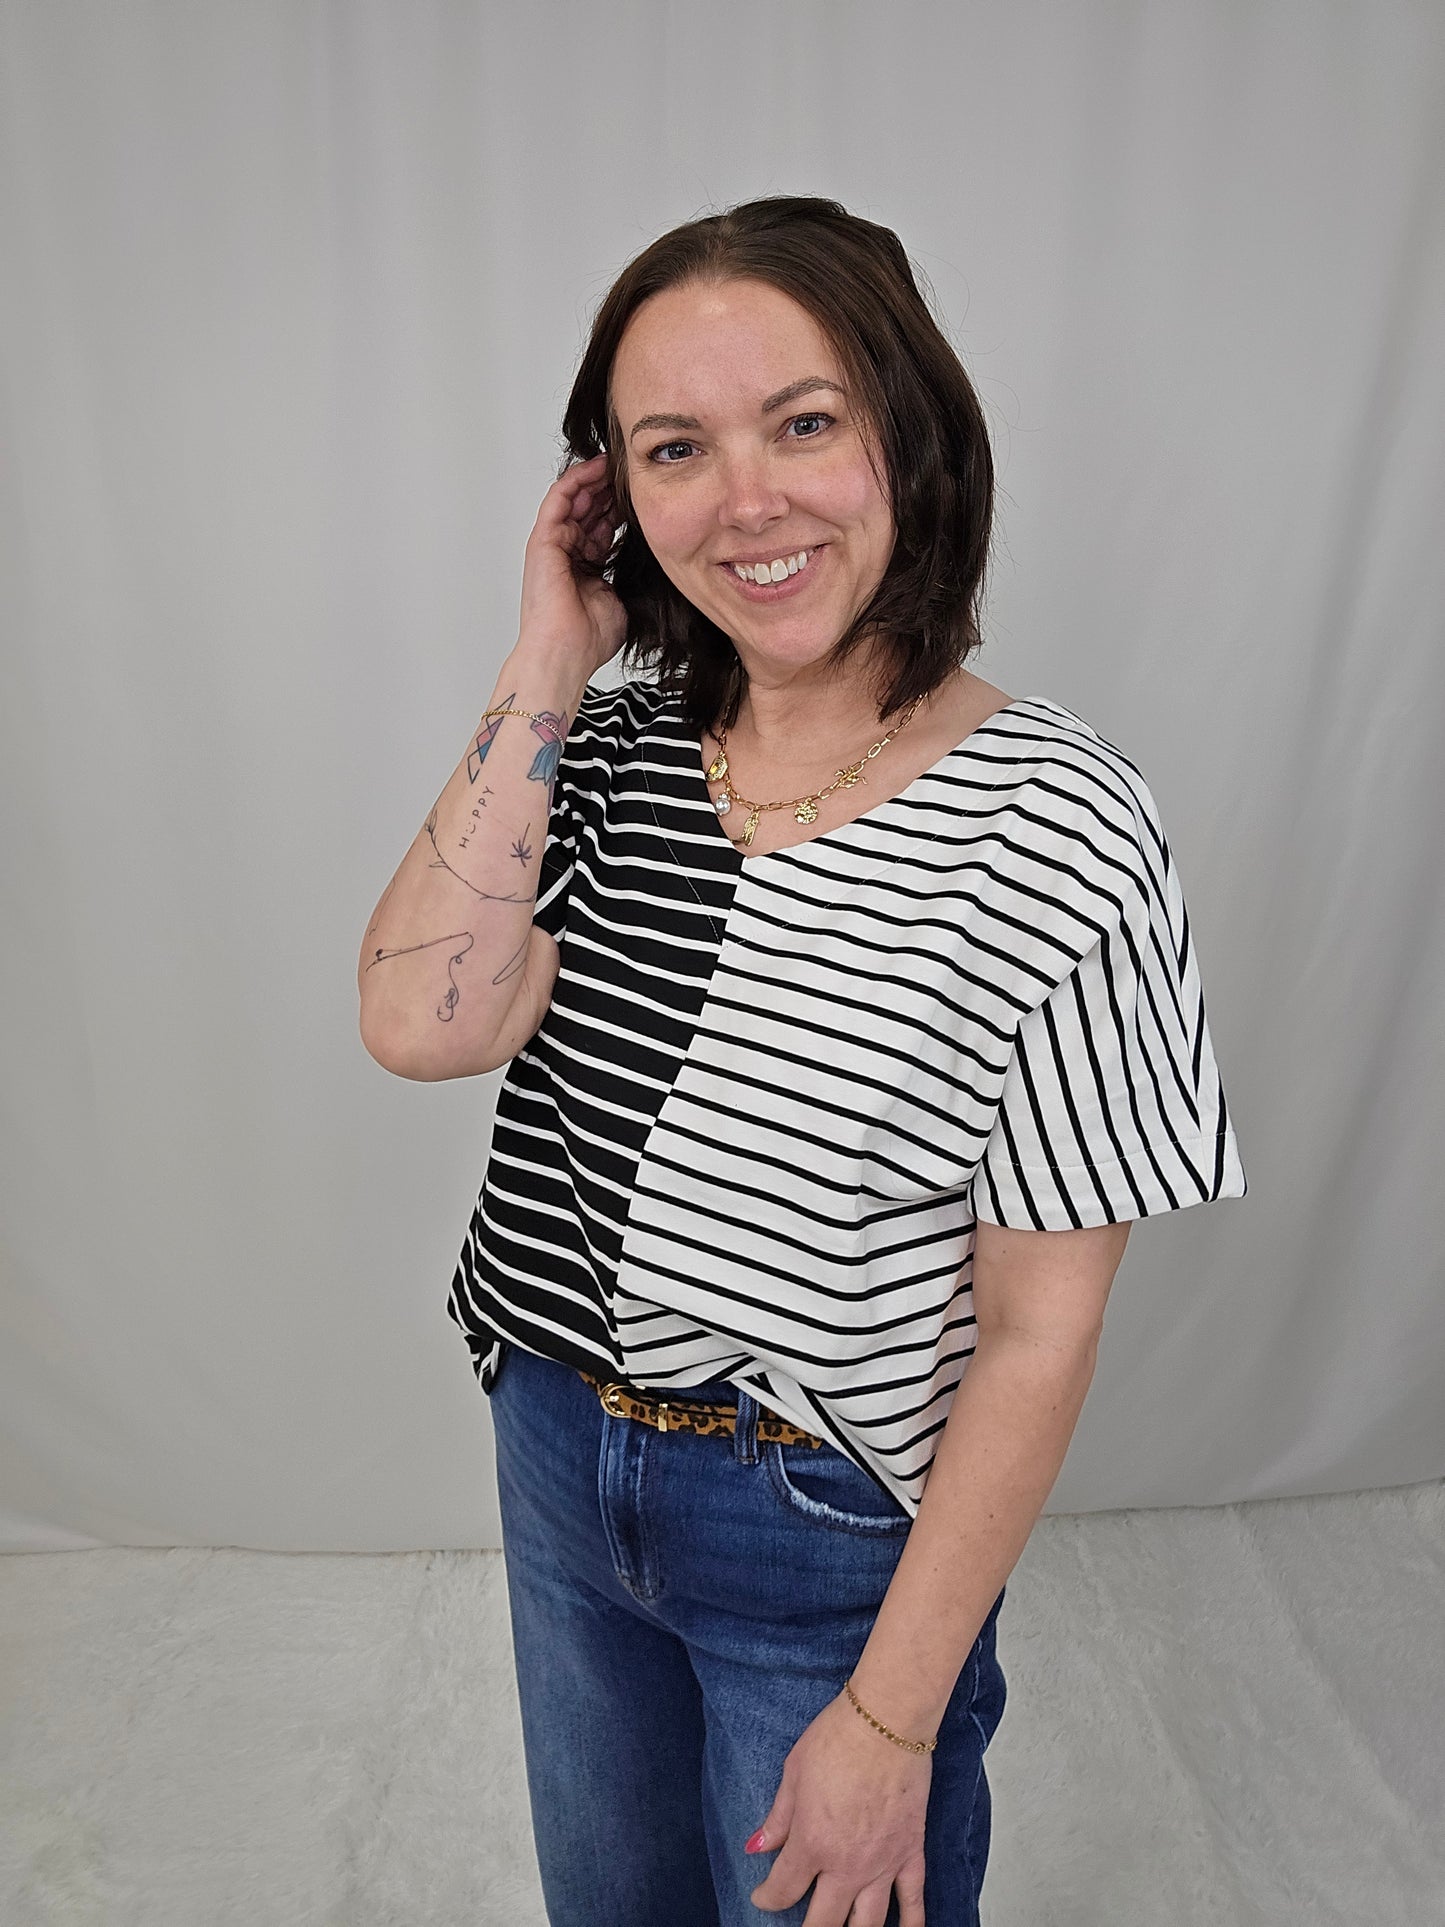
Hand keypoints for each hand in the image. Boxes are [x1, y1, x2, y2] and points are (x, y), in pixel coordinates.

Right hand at [516, 452, 628, 677]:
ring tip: (614, 462)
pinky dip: (575, 481)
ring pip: (573, 499)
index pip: (601, 527)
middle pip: (588, 509)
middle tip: (630, 471)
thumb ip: (624, 576)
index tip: (641, 494)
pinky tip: (594, 468)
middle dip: (609, 488)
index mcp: (583, 566)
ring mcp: (552, 545)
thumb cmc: (587, 638)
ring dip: (593, 478)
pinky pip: (558, 499)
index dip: (620, 508)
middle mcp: (565, 552)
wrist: (565, 652)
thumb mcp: (618, 598)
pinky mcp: (543, 540)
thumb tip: (644, 563)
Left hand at [746, 1689, 932, 1925]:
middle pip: (822, 1922)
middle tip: (799, 1926)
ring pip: (866, 1924)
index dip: (767, 1898)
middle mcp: (846, 1864)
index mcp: (812, 1843)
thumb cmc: (838, 1738)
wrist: (887, 1721)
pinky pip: (913, 1900)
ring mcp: (882, 1864)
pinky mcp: (910, 1852)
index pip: (783, 1889)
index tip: (762, 1896)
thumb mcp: (794, 1773)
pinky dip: (910, 1923)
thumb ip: (779, 1818)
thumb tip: (758, 1846)